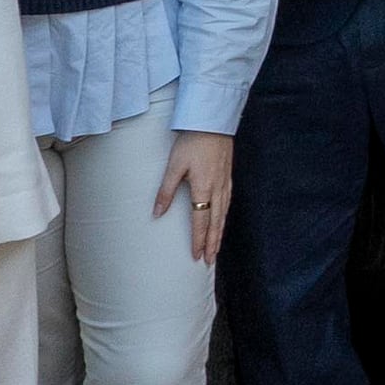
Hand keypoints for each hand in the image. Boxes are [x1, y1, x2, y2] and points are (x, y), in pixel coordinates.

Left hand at [157, 131, 234, 262]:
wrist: (212, 122)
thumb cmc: (192, 142)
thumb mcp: (174, 166)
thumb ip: (166, 191)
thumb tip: (156, 214)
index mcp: (203, 188)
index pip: (201, 221)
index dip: (199, 240)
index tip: (196, 256)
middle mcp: (217, 189)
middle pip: (216, 222)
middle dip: (212, 243)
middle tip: (210, 261)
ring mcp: (225, 183)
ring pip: (224, 214)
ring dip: (220, 233)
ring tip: (217, 248)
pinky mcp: (228, 176)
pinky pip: (228, 203)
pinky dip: (225, 217)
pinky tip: (222, 221)